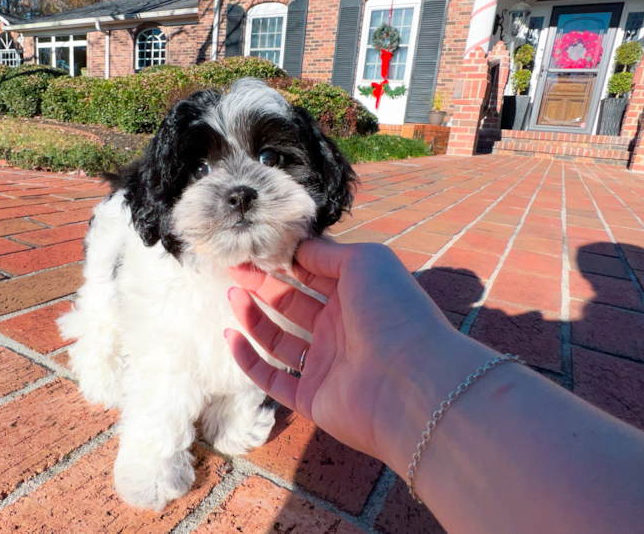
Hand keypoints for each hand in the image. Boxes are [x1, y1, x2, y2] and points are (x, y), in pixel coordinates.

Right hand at [225, 238, 492, 470]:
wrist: (412, 383)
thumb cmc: (394, 312)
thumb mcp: (366, 261)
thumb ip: (327, 252)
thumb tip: (296, 248)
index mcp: (356, 295)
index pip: (313, 273)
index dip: (284, 260)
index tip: (254, 246)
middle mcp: (341, 328)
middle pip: (292, 302)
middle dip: (262, 283)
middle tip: (233, 266)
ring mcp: (325, 364)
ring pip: (278, 338)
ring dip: (253, 316)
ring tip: (231, 292)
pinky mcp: (311, 398)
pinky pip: (272, 378)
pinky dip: (249, 359)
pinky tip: (231, 334)